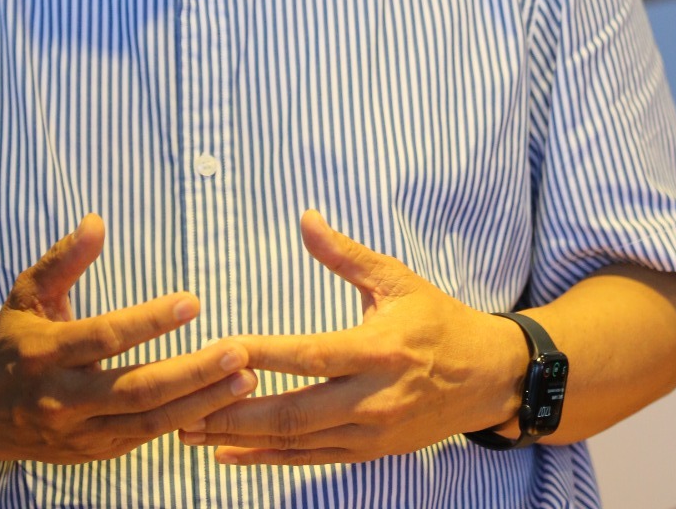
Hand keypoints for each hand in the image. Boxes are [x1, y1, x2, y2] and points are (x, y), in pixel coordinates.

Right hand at [0, 214, 257, 465]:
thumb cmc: (13, 340)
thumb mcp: (29, 293)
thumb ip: (64, 259)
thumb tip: (97, 220)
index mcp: (45, 353)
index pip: (105, 337)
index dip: (150, 322)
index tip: (193, 302)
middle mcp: (63, 400)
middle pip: (136, 390)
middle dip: (192, 372)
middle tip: (237, 351)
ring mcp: (79, 433)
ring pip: (148, 423)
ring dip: (201, 402)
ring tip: (244, 379)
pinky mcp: (94, 453)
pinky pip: (144, 439)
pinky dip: (183, 422)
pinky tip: (218, 402)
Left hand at [180, 210, 524, 465]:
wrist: (490, 378)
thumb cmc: (438, 321)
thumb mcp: (396, 280)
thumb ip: (345, 254)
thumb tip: (305, 216)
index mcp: (379, 350)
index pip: (311, 355)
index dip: (264, 355)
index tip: (221, 348)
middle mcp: (373, 399)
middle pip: (296, 412)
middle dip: (236, 411)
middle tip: (186, 404)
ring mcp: (371, 434)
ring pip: (297, 443)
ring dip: (241, 438)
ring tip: (190, 430)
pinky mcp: (370, 452)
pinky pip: (310, 459)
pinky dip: (266, 458)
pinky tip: (227, 452)